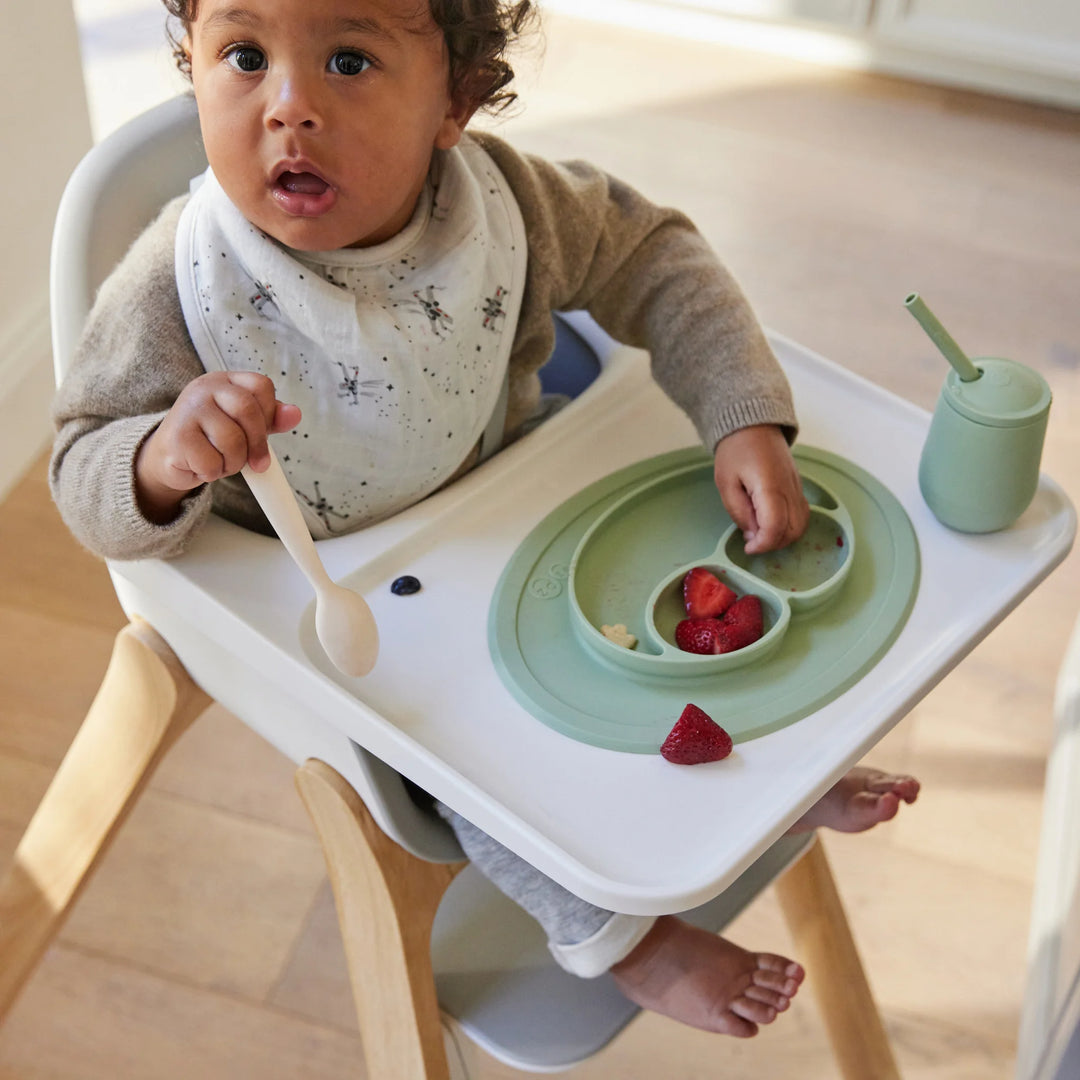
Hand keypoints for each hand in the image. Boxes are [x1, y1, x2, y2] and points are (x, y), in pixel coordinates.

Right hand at [135, 371, 300, 522]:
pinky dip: (214, 472)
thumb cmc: (212, 437)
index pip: (261, 386)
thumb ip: (271, 419)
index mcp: (226, 381)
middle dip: (258, 443)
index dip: (270, 413)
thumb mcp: (244, 424)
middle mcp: (204, 389)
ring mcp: (188, 410)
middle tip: (258, 463)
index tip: (265, 432)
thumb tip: (295, 414)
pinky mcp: (177, 437)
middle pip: (247, 409)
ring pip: (231, 440)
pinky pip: (212, 461)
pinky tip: (204, 466)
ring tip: (223, 462)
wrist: (170, 455)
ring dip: (235, 462)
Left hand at [713, 425, 808, 553]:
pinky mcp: (799, 487)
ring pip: (801, 524)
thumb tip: (752, 533)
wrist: (753, 426)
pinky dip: (790, 526)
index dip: (763, 544)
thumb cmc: (735, 451)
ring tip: (760, 533)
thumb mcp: (726, 482)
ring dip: (783, 537)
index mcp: (770, 487)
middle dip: (773, 543)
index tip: (748, 547)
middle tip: (752, 542)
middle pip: (793, 530)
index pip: (776, 527)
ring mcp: (798, 488)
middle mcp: (790, 489)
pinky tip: (770, 523)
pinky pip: (802, 514)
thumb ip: (739, 511)